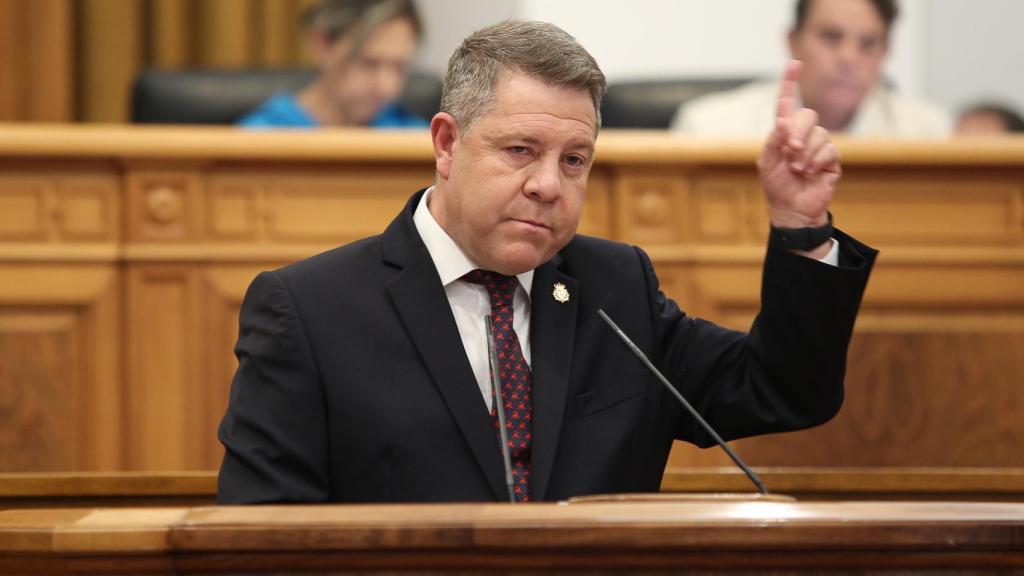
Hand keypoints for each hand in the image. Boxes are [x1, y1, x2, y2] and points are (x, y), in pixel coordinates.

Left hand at [757, 60, 840, 230]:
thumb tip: (783, 122)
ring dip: (805, 153)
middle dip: (798, 131)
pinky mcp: (832, 160)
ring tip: (797, 170)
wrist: (792, 210)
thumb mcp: (766, 164)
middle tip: (790, 150)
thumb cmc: (777, 187)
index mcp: (784, 132)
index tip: (794, 63)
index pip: (787, 103)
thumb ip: (772, 142)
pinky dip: (816, 161)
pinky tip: (809, 174)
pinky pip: (829, 150)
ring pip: (820, 133)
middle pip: (808, 115)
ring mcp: (819, 146)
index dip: (790, 83)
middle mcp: (803, 135)